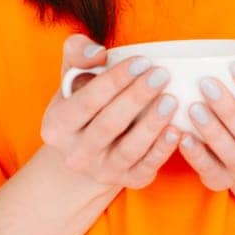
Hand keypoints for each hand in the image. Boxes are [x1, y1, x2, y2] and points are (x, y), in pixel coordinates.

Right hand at [39, 34, 180, 189]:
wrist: (90, 149)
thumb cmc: (85, 101)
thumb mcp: (73, 76)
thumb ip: (78, 53)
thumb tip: (98, 54)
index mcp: (57, 126)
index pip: (87, 101)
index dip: (115, 80)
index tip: (142, 61)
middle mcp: (75, 154)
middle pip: (109, 124)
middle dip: (137, 97)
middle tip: (162, 75)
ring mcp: (101, 171)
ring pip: (129, 149)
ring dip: (152, 124)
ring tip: (172, 99)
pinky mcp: (128, 181)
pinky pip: (147, 167)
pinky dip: (163, 150)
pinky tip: (177, 130)